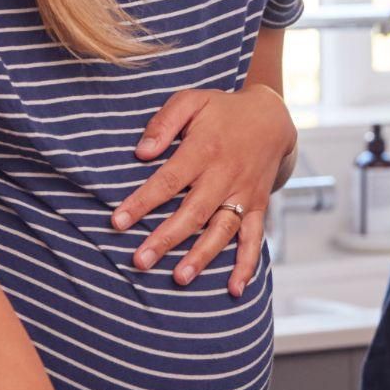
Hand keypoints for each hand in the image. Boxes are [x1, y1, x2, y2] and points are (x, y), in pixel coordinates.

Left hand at [111, 86, 296, 296]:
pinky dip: (246, 264)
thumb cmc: (222, 110)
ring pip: (222, 229)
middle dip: (166, 238)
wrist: (272, 118)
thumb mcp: (192, 101)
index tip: (117, 222)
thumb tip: (142, 152)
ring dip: (202, 256)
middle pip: (193, 211)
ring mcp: (243, 194)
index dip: (143, 202)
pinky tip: (234, 289)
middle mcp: (225, 175)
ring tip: (179, 278)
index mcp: (205, 149)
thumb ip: (165, 122)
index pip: (169, 179)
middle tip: (139, 261)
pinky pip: (253, 238)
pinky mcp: (256, 206)